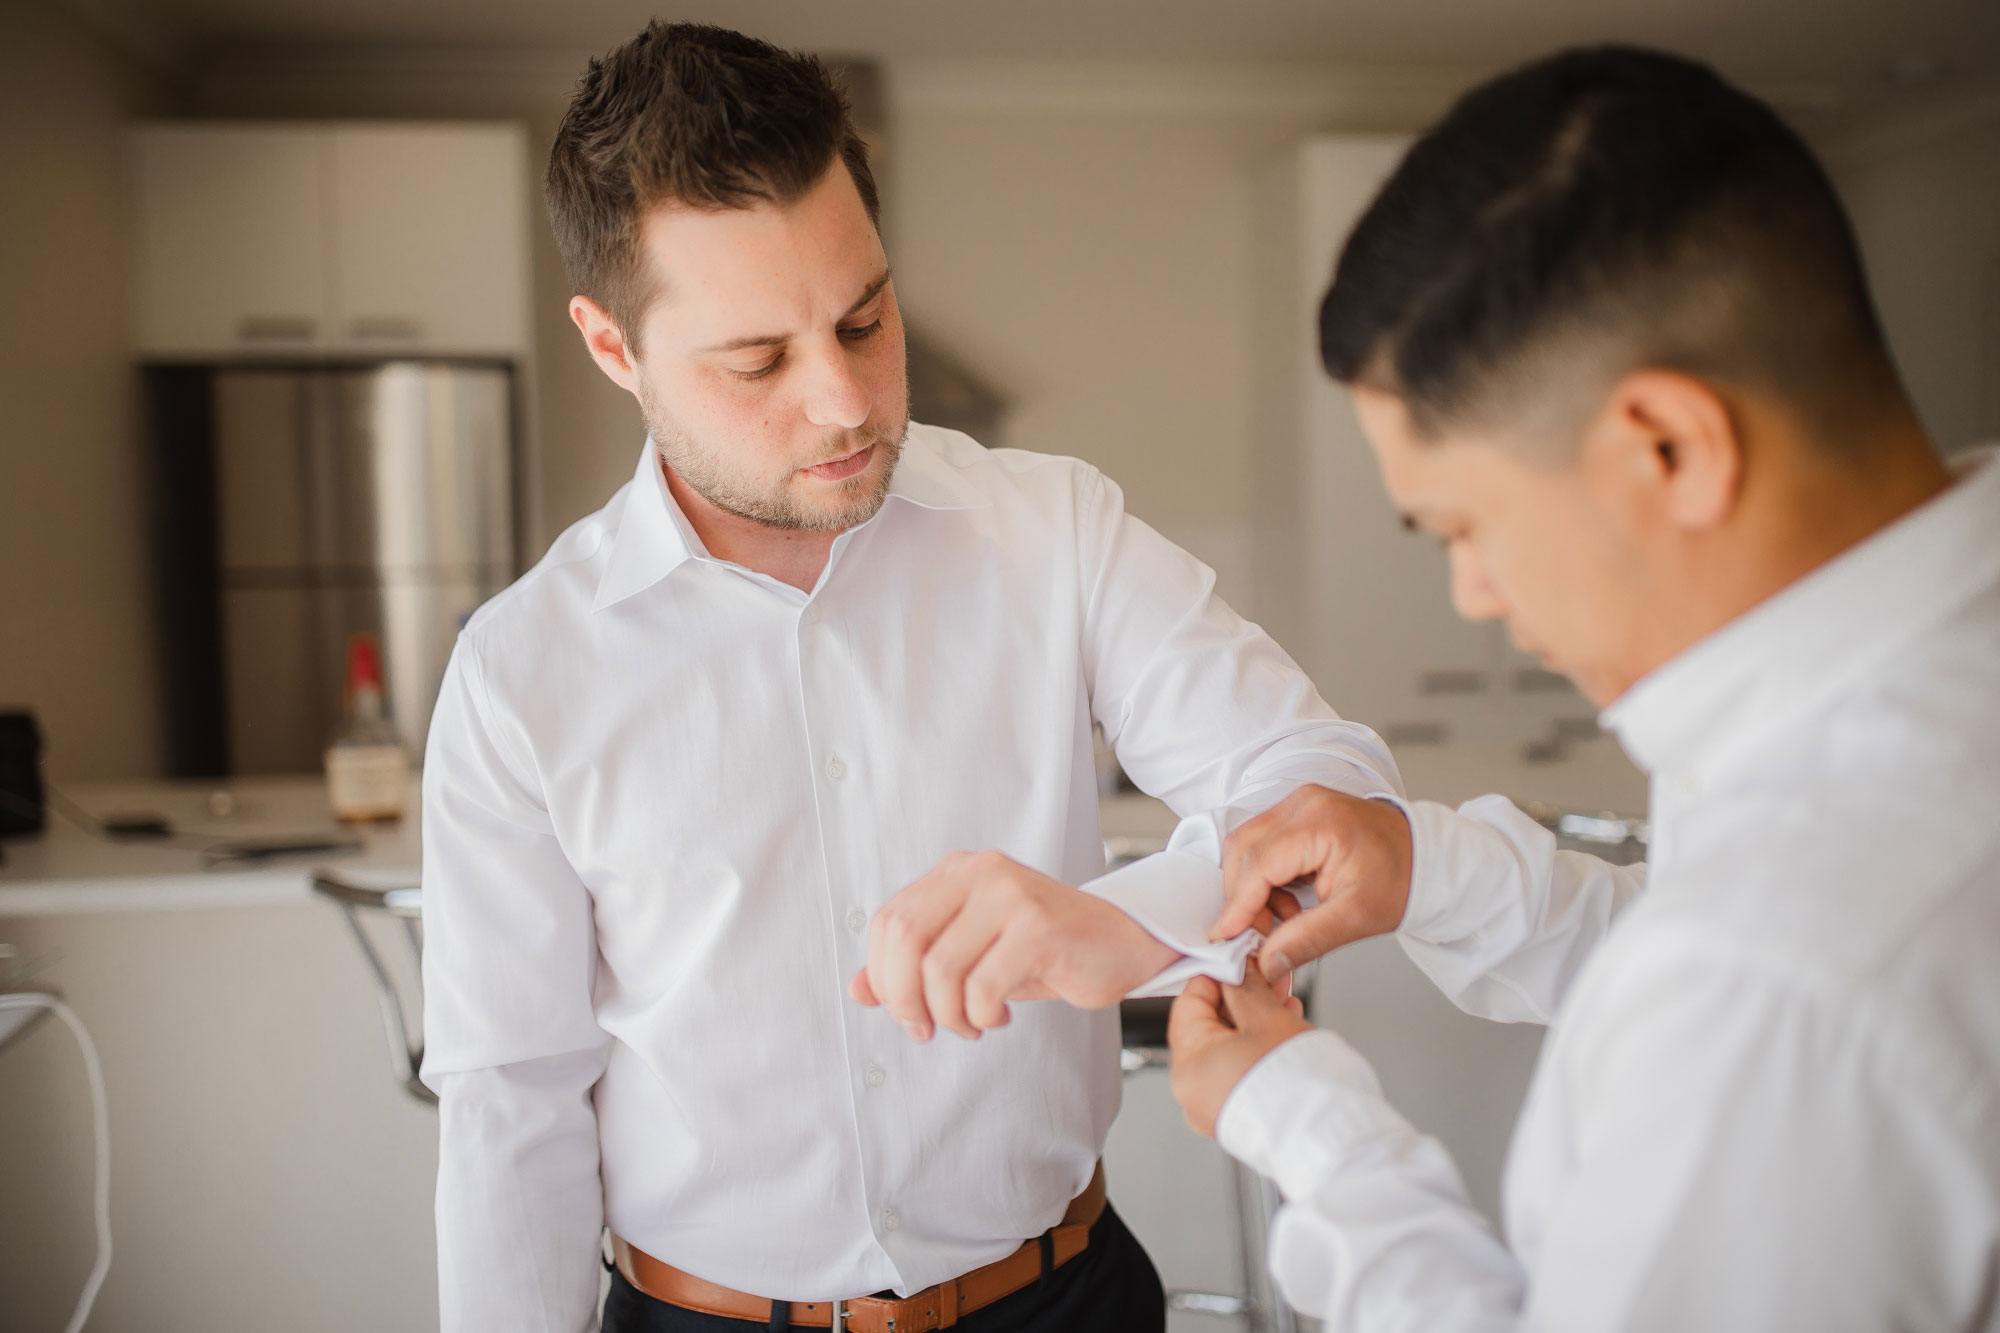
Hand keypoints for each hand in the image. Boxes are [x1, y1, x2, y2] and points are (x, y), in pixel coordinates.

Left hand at [850, 850, 1176, 1040]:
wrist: (1123, 943)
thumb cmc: (1045, 951)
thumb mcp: (971, 957)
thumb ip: (914, 967)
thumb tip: (858, 989)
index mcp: (956, 873)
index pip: (888, 922)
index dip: (884, 976)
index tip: (906, 1012)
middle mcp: (979, 873)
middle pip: (904, 940)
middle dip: (905, 999)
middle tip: (926, 1028)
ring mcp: (1010, 895)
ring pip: (940, 969)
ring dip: (947, 1015)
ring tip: (971, 1025)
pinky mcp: (1039, 926)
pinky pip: (983, 986)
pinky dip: (980, 1016)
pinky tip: (998, 1016)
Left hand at [1168, 961, 1312, 1137]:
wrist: (1330, 1140)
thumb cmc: (1297, 1089)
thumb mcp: (1268, 1018)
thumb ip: (1247, 988)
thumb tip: (1239, 970)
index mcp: (1187, 1066)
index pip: (1189, 1002)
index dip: (1218, 977)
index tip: (1241, 963)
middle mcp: (1194, 1094)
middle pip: (1210, 1027)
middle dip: (1243, 1001)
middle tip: (1271, 983)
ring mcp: (1216, 1111)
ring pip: (1229, 1051)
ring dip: (1256, 1024)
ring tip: (1286, 1007)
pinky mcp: (1240, 1121)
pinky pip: (1241, 1075)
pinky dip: (1259, 1052)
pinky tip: (1285, 1036)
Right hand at [1209, 785, 1413, 982]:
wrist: (1426, 857)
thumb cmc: (1402, 879)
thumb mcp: (1357, 918)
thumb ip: (1306, 940)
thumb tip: (1266, 962)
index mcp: (1321, 823)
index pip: (1259, 863)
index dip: (1237, 905)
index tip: (1224, 937)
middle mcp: (1303, 804)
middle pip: (1244, 849)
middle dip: (1243, 897)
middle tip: (1261, 934)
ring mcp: (1300, 804)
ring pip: (1248, 846)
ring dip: (1254, 888)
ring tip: (1287, 917)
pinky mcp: (1299, 812)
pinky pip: (1263, 843)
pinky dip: (1266, 876)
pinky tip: (1291, 899)